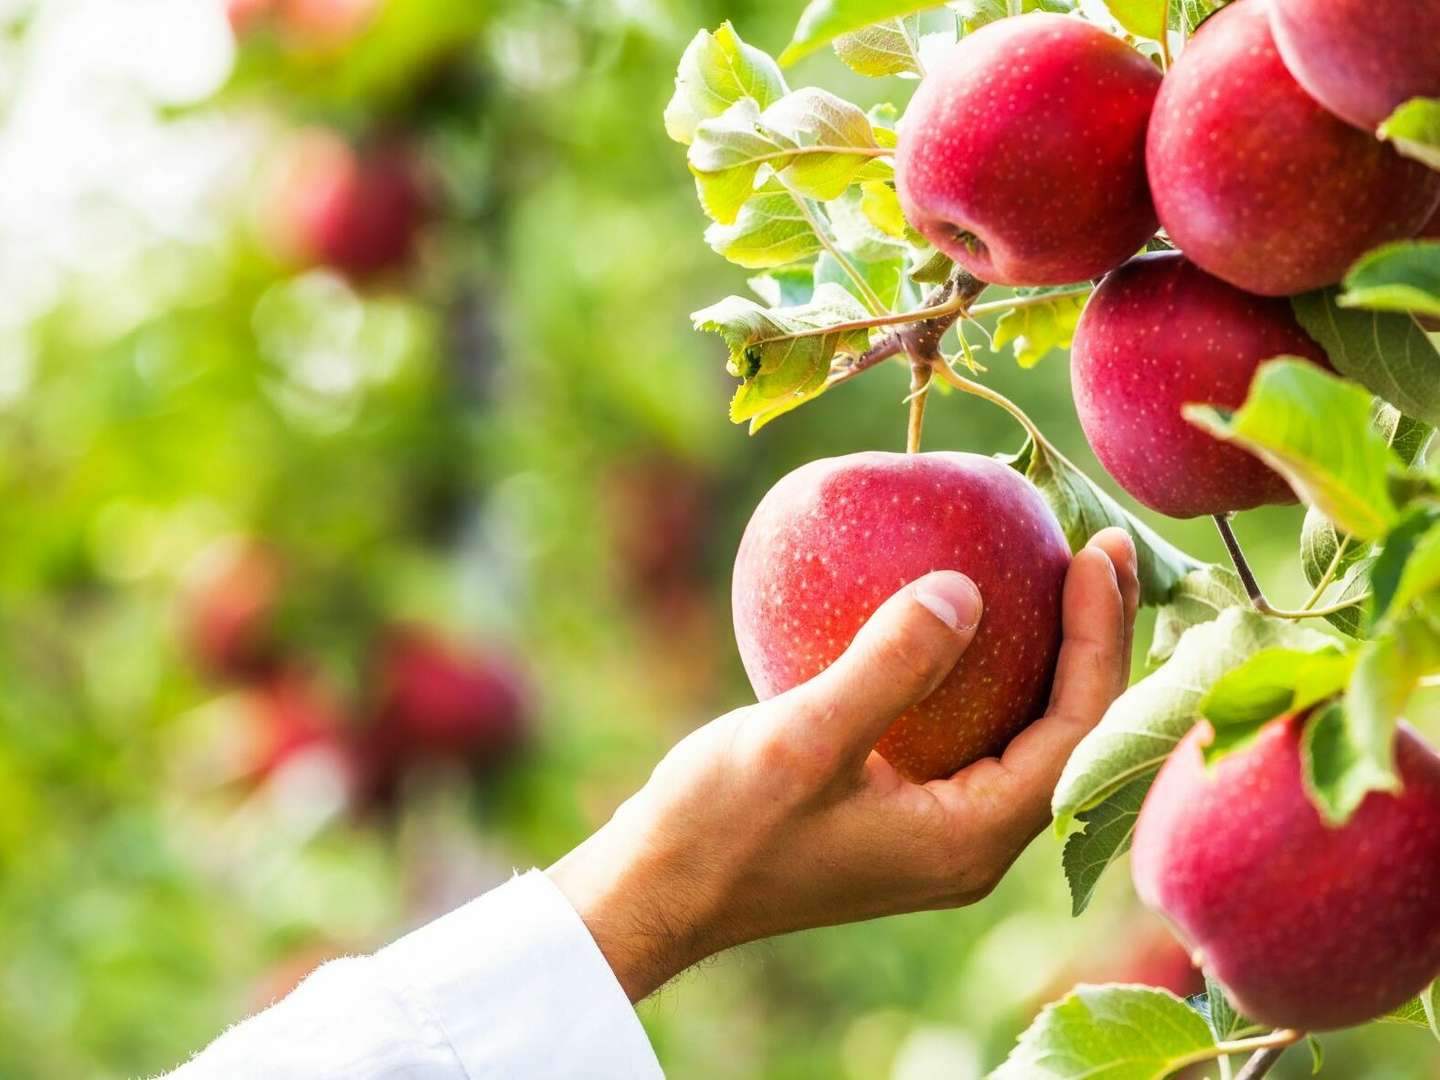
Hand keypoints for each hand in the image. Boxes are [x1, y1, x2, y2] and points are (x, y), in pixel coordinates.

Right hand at [549, 528, 1138, 1000]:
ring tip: (1057, 571)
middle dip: (1093, 639)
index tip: (1093, 551)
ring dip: (1046, 650)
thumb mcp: (802, 740)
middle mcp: (972, 839)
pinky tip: (961, 613)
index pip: (1075, 729)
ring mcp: (938, 826)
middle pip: (1069, 731)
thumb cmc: (721, 828)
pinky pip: (970, 728)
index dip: (1098, 638)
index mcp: (971, 837)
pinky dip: (983, 668)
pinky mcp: (902, 806)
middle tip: (1101, 546)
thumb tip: (966, 588)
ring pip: (1024, 729)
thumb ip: (889, 666)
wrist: (659, 890)